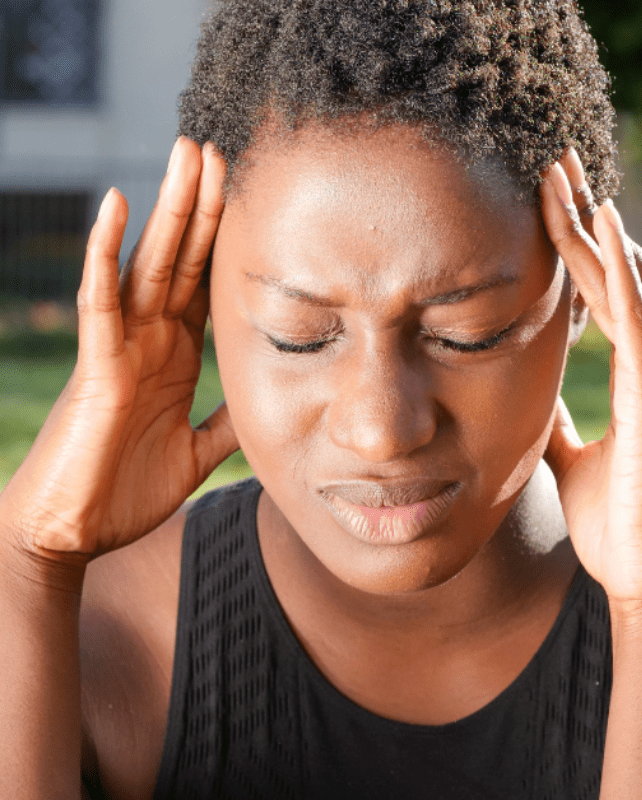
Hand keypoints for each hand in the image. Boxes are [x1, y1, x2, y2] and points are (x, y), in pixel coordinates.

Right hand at [0, 137, 238, 564]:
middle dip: (203, 204)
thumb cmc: (126, 490)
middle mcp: (149, 340)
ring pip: (147, 263)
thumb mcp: (197, 452)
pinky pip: (100, 300)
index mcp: (174, 355)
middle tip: (222, 148)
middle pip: (181, 259)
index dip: (228, 242)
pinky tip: (117, 206)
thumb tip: (264, 403)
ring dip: (167, 208)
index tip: (253, 196)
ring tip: (186, 153)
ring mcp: (121, 347)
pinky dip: (106, 253)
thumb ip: (227, 422)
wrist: (73, 533)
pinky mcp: (96, 366)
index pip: (205, 285)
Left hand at [541, 150, 641, 616]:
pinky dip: (621, 278)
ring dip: (596, 231)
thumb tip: (527, 395)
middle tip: (553, 163)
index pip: (603, 295)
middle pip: (617, 275)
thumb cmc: (615, 525)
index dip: (578, 246)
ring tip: (566, 178)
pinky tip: (604, 234)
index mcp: (636, 380)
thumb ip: (557, 420)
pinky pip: (637, 327)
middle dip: (585, 219)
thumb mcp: (573, 457)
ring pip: (627, 287)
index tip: (547, 202)